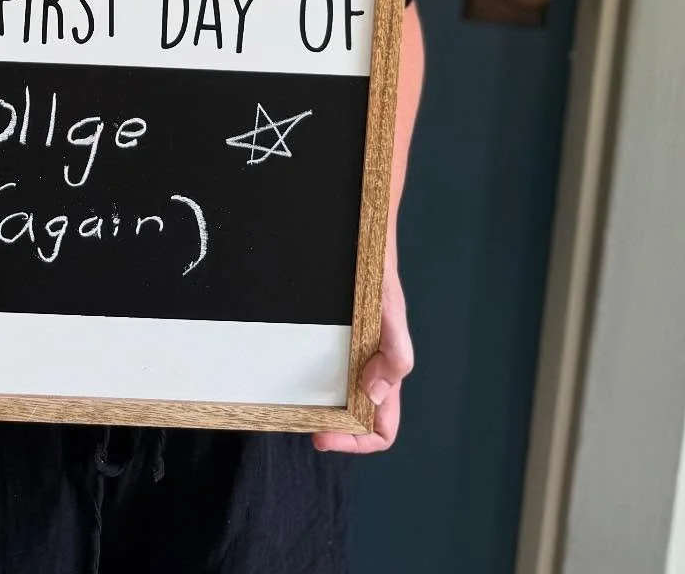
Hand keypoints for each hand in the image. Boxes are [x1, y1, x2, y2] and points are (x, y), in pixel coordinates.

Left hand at [314, 253, 412, 454]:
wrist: (361, 243)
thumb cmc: (379, 278)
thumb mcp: (390, 312)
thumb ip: (394, 353)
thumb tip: (373, 394)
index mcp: (387, 376)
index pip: (382, 429)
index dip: (356, 442)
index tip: (323, 436)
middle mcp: (369, 372)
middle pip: (356, 421)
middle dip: (333, 430)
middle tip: (302, 422)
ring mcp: (350, 357)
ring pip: (338, 400)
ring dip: (320, 409)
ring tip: (294, 405)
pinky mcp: (332, 341)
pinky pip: (323, 371)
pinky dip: (309, 382)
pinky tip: (290, 373)